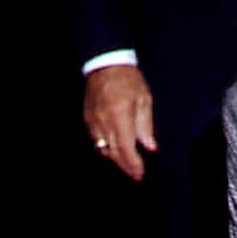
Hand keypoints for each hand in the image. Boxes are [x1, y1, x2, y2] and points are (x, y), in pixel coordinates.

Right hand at [85, 63, 156, 179]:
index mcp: (120, 115)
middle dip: (125, 166)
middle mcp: (104, 120)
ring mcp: (93, 119)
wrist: (105, 63)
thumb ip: (146, 126)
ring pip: (103, 148)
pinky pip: (96, 140)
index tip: (140, 174)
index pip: (126, 148)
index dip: (133, 164)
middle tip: (135, 175)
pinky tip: (115, 150)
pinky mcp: (87, 117)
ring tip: (127, 165)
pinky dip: (106, 148)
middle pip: (114, 152)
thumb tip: (149, 147)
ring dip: (115, 159)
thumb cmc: (128, 80)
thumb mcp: (144, 100)